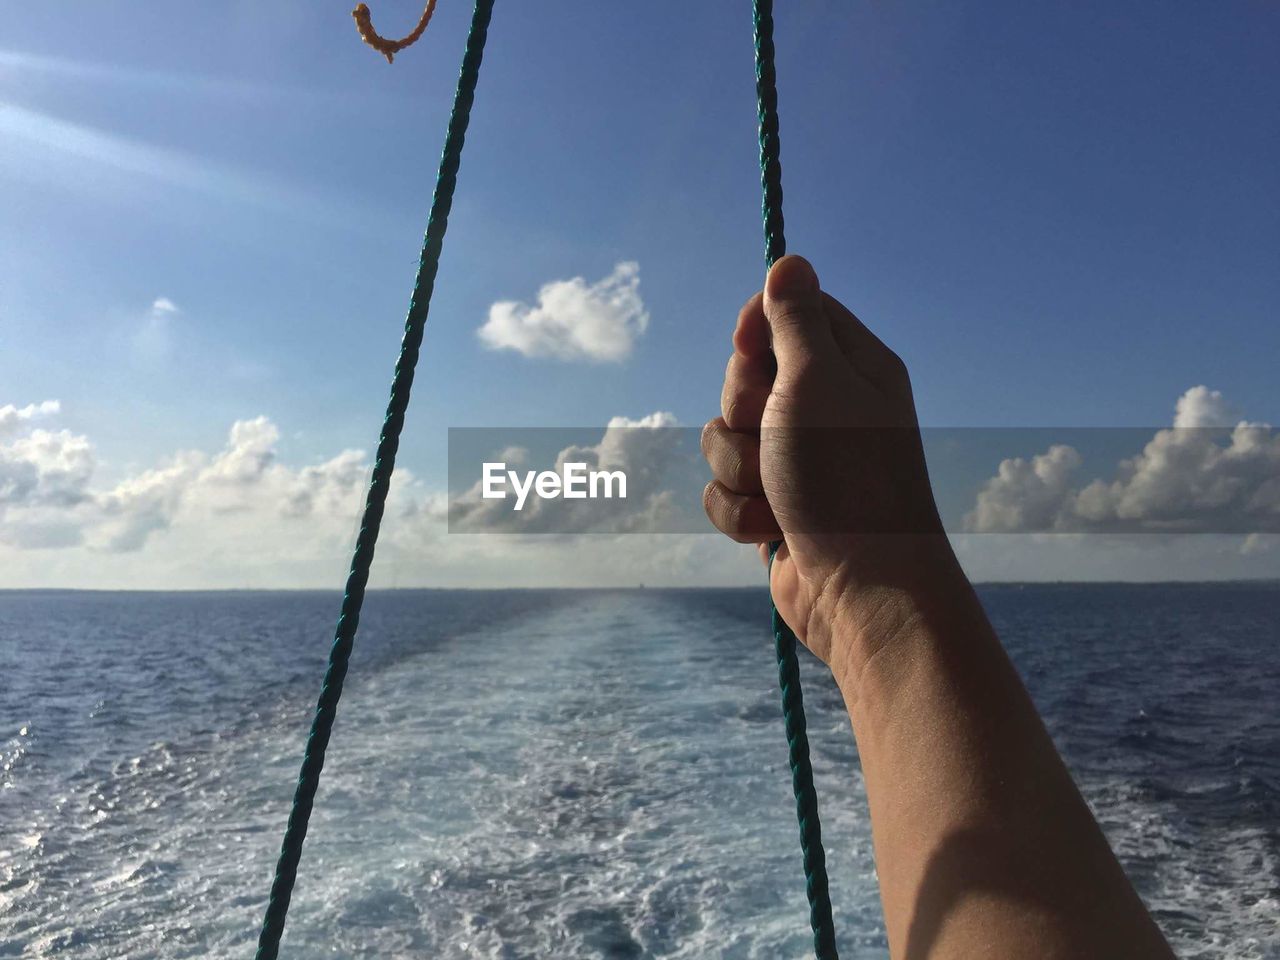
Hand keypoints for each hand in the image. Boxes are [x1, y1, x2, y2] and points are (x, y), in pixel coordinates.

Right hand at [702, 255, 958, 684]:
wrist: (861, 591)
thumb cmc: (845, 478)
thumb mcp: (816, 381)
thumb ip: (795, 321)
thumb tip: (790, 260)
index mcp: (852, 366)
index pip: (790, 314)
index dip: (758, 331)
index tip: (753, 352)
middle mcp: (827, 409)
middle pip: (746, 374)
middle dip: (743, 408)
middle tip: (774, 432)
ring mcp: (799, 461)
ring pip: (724, 436)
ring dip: (738, 467)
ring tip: (777, 494)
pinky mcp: (774, 507)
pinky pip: (724, 489)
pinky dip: (739, 512)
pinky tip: (772, 531)